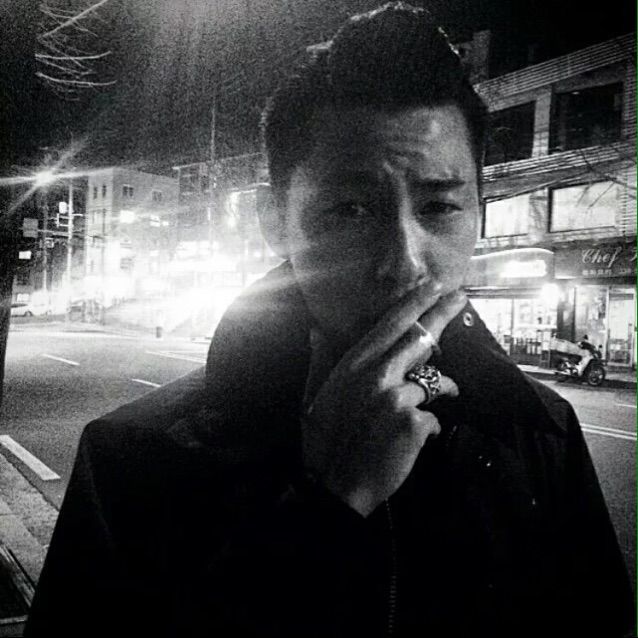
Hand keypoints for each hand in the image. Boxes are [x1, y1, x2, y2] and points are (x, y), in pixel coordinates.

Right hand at [302, 285, 465, 516]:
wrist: (336, 487)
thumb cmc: (323, 442)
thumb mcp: (313, 398)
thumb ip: (320, 360)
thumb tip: (317, 329)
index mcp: (353, 366)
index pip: (390, 325)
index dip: (415, 302)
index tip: (434, 285)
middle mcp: (376, 375)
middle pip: (420, 337)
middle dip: (444, 314)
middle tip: (462, 298)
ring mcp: (397, 398)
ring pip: (433, 382)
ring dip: (441, 389)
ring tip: (445, 395)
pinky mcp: (414, 423)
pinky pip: (433, 415)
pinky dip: (428, 425)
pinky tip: (415, 437)